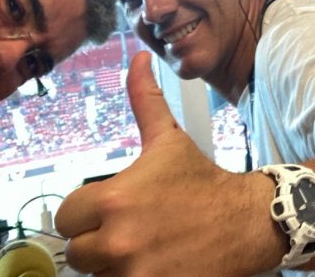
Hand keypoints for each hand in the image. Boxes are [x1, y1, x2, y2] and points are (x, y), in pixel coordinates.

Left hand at [54, 51, 275, 275]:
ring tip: (143, 247)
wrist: (247, 222)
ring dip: (113, 264)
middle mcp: (118, 240)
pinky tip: (152, 264)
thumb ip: (145, 100)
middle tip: (129, 232)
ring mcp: (133, 272)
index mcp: (114, 199)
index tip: (111, 211)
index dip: (86, 214)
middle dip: (98, 243)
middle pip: (77, 252)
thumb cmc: (203, 182)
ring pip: (97, 274)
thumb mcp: (168, 139)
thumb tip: (137, 59)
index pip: (67, 217)